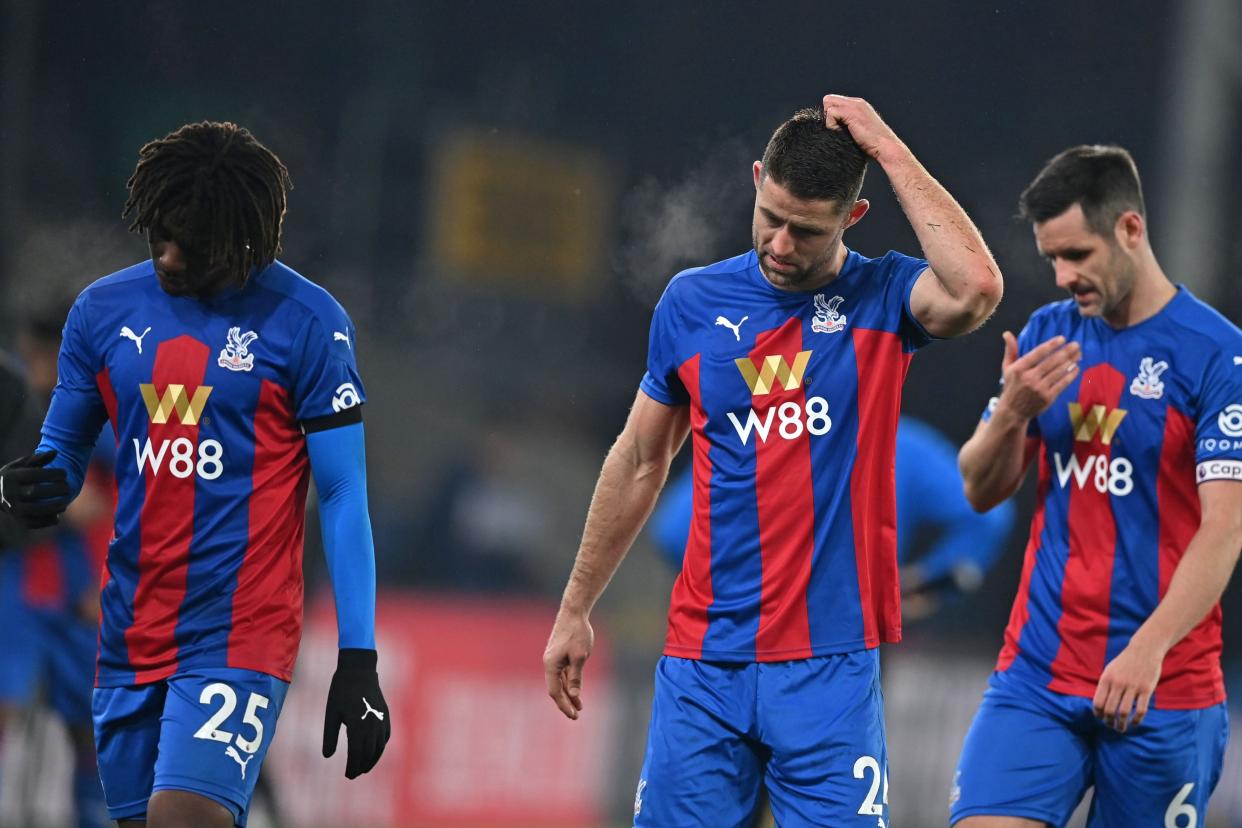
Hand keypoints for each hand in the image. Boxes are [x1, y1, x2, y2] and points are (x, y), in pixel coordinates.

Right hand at [0, 451, 70, 529]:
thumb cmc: (16, 476)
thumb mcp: (22, 464)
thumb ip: (38, 458)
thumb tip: (55, 452)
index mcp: (11, 478)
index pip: (33, 475)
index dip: (52, 474)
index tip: (65, 473)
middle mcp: (9, 493)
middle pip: (35, 492)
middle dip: (55, 489)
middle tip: (68, 487)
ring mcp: (13, 508)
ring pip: (34, 509)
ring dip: (54, 506)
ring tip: (65, 502)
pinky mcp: (18, 520)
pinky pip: (33, 523)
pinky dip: (46, 520)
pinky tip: (57, 515)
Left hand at [322, 648, 390, 777]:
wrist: (359, 670)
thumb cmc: (341, 691)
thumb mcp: (331, 713)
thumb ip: (329, 736)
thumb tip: (328, 756)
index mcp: (357, 725)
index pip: (357, 754)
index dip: (353, 767)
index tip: (348, 776)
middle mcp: (372, 724)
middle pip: (369, 753)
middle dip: (362, 766)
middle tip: (353, 774)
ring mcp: (381, 719)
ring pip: (380, 746)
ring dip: (373, 759)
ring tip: (364, 767)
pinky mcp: (385, 714)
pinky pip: (385, 736)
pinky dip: (381, 746)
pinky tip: (375, 751)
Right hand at [543, 609, 593, 719]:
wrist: (573, 612)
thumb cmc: (577, 633)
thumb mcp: (580, 657)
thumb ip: (575, 677)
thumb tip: (573, 695)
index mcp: (551, 665)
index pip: (555, 691)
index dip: (564, 705)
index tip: (574, 715)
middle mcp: (549, 663)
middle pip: (555, 688)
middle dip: (565, 702)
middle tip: (575, 716)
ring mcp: (553, 659)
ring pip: (559, 682)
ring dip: (568, 694)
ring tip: (579, 707)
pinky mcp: (559, 655)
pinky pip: (562, 674)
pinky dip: (569, 683)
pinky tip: (576, 691)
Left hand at [821, 94, 903, 162]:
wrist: (885, 147)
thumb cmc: (873, 145)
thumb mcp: (858, 131)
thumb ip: (848, 124)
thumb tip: (831, 128)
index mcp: (858, 105)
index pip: (835, 102)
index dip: (831, 116)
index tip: (838, 129)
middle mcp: (856, 103)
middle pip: (829, 99)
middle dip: (828, 115)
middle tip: (837, 129)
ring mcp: (854, 106)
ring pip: (828, 104)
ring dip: (830, 121)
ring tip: (841, 132)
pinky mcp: (851, 112)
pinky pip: (830, 113)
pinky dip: (832, 125)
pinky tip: (842, 133)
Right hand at [994, 332, 1080, 421]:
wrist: (1013, 411)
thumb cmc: (1011, 386)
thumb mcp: (1007, 367)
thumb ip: (1010, 350)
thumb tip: (1007, 333)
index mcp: (1019, 368)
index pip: (1038, 353)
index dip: (1051, 345)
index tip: (1062, 338)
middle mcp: (1029, 377)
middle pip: (1052, 361)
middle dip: (1066, 352)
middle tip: (1076, 345)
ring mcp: (1039, 388)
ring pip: (1059, 372)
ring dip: (1071, 362)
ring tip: (1079, 354)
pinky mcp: (1048, 397)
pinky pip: (1062, 384)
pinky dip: (1071, 375)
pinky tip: (1076, 368)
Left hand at [1093, 640, 1162, 731]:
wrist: (1144, 650)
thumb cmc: (1125, 662)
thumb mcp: (1110, 670)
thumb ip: (1105, 685)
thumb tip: (1099, 704)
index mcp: (1106, 679)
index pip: (1098, 702)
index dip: (1098, 714)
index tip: (1100, 719)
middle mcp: (1118, 684)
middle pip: (1110, 709)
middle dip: (1109, 722)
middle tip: (1111, 726)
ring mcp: (1133, 687)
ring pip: (1124, 712)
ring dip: (1121, 724)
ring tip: (1121, 729)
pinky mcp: (1146, 690)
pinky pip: (1141, 710)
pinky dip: (1137, 720)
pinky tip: (1134, 723)